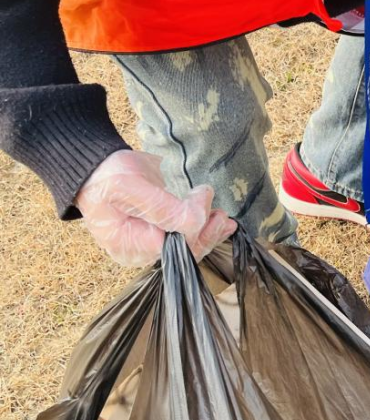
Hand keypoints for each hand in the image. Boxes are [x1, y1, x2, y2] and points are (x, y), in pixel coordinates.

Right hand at [75, 150, 235, 266]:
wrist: (96, 168)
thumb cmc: (108, 176)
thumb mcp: (130, 186)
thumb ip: (162, 206)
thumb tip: (195, 222)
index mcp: (128, 243)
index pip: (173, 245)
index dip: (195, 226)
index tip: (204, 196)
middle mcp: (139, 251)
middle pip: (182, 251)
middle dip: (206, 234)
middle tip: (222, 215)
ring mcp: (147, 244)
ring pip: (185, 247)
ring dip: (208, 233)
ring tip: (224, 219)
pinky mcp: (156, 234)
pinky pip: (182, 238)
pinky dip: (201, 230)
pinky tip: (216, 222)